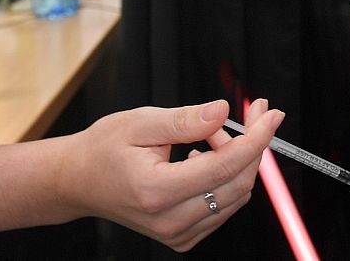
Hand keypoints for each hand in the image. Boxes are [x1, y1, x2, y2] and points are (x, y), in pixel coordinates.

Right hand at [59, 98, 283, 251]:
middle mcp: (169, 220)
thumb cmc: (104, 148)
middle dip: (251, 145)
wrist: (79, 181)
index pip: (224, 166)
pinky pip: (223, 207)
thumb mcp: (140, 122)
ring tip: (211, 134)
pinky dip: (226, 178)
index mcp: (156, 190)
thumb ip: (185, 120)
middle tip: (247, 113)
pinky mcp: (182, 238)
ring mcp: (177, 234)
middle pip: (237, 183)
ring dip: (238, 160)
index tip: (270, 114)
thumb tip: (222, 111)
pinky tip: (205, 157)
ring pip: (236, 196)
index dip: (255, 138)